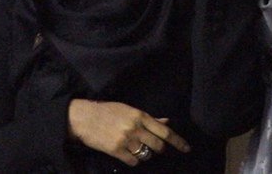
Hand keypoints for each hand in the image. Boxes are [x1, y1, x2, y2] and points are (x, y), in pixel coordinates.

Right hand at [68, 99, 189, 165]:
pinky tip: (127, 153)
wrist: (85, 117)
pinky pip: (133, 161)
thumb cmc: (109, 111)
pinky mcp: (115, 150)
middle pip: (158, 145)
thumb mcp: (130, 110)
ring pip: (146, 155)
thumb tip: (167, 121)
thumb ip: (149, 118)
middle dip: (160, 149)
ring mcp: (126, 140)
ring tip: (137, 147)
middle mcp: (136, 128)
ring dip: (145, 154)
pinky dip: (133, 160)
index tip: (187, 148)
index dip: (178, 141)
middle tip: (154, 147)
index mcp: (141, 115)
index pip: (165, 131)